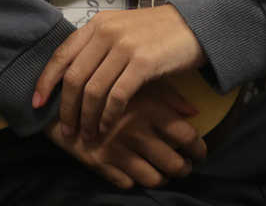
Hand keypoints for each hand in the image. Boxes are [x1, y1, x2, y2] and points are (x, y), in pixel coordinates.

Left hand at [34, 4, 207, 140]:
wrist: (194, 26)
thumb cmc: (157, 33)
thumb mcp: (122, 31)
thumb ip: (98, 46)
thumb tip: (70, 77)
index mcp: (99, 24)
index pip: (62, 55)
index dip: (45, 82)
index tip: (37, 104)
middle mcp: (108, 32)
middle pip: (74, 78)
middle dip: (66, 108)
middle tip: (67, 129)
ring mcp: (125, 46)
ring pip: (93, 90)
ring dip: (87, 117)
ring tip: (87, 134)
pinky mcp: (142, 62)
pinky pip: (116, 96)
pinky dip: (108, 116)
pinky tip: (107, 126)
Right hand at [45, 80, 206, 189]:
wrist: (64, 94)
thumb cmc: (108, 84)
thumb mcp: (139, 82)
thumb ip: (169, 95)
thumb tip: (194, 111)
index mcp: (149, 107)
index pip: (185, 136)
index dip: (199, 147)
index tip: (201, 151)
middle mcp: (135, 130)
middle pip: (174, 163)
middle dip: (185, 168)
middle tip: (187, 165)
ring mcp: (117, 149)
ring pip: (153, 178)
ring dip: (164, 177)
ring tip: (167, 171)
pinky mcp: (99, 164)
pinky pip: (128, 183)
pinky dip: (138, 180)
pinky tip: (141, 170)